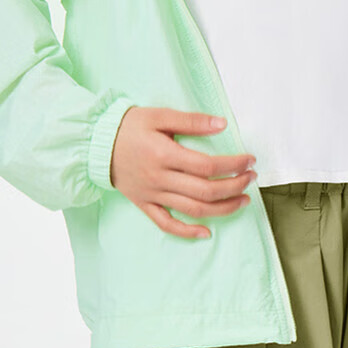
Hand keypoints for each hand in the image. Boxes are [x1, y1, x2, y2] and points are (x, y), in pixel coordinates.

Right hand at [109, 106, 257, 238]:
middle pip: (205, 192)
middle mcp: (160, 180)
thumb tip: (222, 124)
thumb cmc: (130, 126)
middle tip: (251, 178)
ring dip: (222, 209)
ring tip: (242, 200)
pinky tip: (207, 233)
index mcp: (165, 155)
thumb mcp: (160, 115)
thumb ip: (191, 121)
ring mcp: (153, 196)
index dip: (233, 164)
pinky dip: (187, 232)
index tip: (250, 159)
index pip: (208, 166)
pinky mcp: (145, 205)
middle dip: (234, 187)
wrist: (97, 144)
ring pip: (193, 211)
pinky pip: (167, 225)